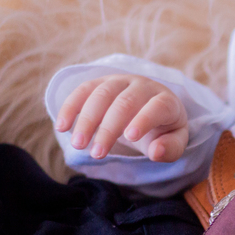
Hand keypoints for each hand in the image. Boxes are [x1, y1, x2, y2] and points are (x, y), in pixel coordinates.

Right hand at [54, 75, 188, 161]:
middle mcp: (143, 85)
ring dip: (87, 119)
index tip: (129, 137)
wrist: (152, 109)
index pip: (157, 106)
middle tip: (96, 154)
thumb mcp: (174, 142)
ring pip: (101, 94)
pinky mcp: (101, 83)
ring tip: (78, 145)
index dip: (144, 119)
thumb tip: (155, 152)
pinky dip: (71, 107)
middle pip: (124, 102)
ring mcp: (121, 81)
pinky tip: (61, 126)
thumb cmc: (163, 130)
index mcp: (166, 101)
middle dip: (108, 128)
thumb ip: (169, 148)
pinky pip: (83, 90)